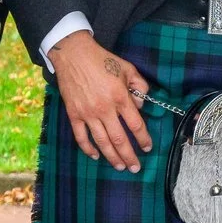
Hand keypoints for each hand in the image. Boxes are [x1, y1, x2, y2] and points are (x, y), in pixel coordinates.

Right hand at [53, 30, 152, 172]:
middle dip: (129, 156)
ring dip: (112, 157)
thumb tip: (141, 105)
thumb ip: (139, 86)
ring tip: (120, 167)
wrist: (74, 55)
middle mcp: (104, 108)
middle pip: (120, 139)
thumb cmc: (102, 60)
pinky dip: (88, 149)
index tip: (148, 147)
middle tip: (135, 167)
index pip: (135, 125)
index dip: (143, 139)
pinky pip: (81, 137)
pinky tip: (95, 156)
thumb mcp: (127, 68)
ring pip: (102, 142)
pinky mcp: (74, 114)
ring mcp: (88, 113)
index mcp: (120, 97)